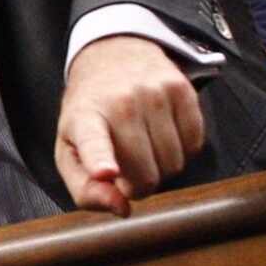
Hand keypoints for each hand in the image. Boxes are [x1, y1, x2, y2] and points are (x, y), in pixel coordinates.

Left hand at [55, 35, 204, 216]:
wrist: (112, 56)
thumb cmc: (90, 115)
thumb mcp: (70, 151)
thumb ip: (86, 190)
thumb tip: (121, 209)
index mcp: (84, 118)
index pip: (92, 142)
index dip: (99, 160)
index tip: (105, 172)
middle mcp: (120, 103)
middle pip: (145, 174)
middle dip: (138, 185)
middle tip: (126, 170)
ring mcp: (154, 94)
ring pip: (174, 163)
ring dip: (161, 169)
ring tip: (142, 149)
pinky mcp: (182, 90)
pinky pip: (195, 145)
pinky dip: (182, 151)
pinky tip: (162, 135)